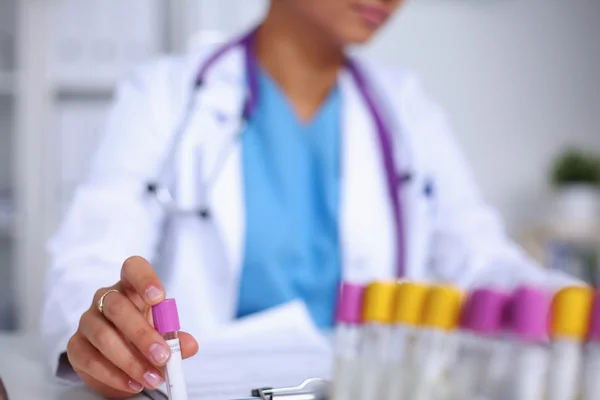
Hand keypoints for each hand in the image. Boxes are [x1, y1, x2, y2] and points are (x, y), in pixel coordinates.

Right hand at [66, 256, 198, 397]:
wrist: (118, 359)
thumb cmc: (144, 335)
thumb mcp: (164, 335)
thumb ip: (176, 339)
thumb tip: (189, 345)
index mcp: (131, 286)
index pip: (133, 269)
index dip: (145, 280)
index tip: (159, 298)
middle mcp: (105, 298)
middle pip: (117, 307)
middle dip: (142, 334)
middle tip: (162, 356)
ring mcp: (88, 320)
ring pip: (102, 335)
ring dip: (130, 360)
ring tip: (152, 377)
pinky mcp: (76, 346)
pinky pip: (90, 359)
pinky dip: (114, 375)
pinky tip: (132, 383)